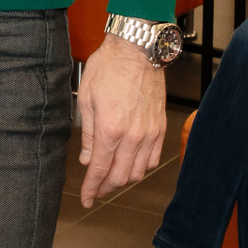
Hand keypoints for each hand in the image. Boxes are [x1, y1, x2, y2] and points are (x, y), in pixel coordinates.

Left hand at [77, 34, 168, 207]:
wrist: (137, 49)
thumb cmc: (110, 67)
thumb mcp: (88, 98)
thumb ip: (88, 133)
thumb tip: (87, 159)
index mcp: (109, 128)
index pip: (99, 170)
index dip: (92, 189)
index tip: (87, 199)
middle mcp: (132, 136)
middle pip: (119, 176)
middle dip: (105, 187)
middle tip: (96, 189)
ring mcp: (149, 133)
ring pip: (138, 172)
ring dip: (123, 179)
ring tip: (111, 176)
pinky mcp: (160, 127)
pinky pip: (153, 159)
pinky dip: (141, 167)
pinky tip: (131, 163)